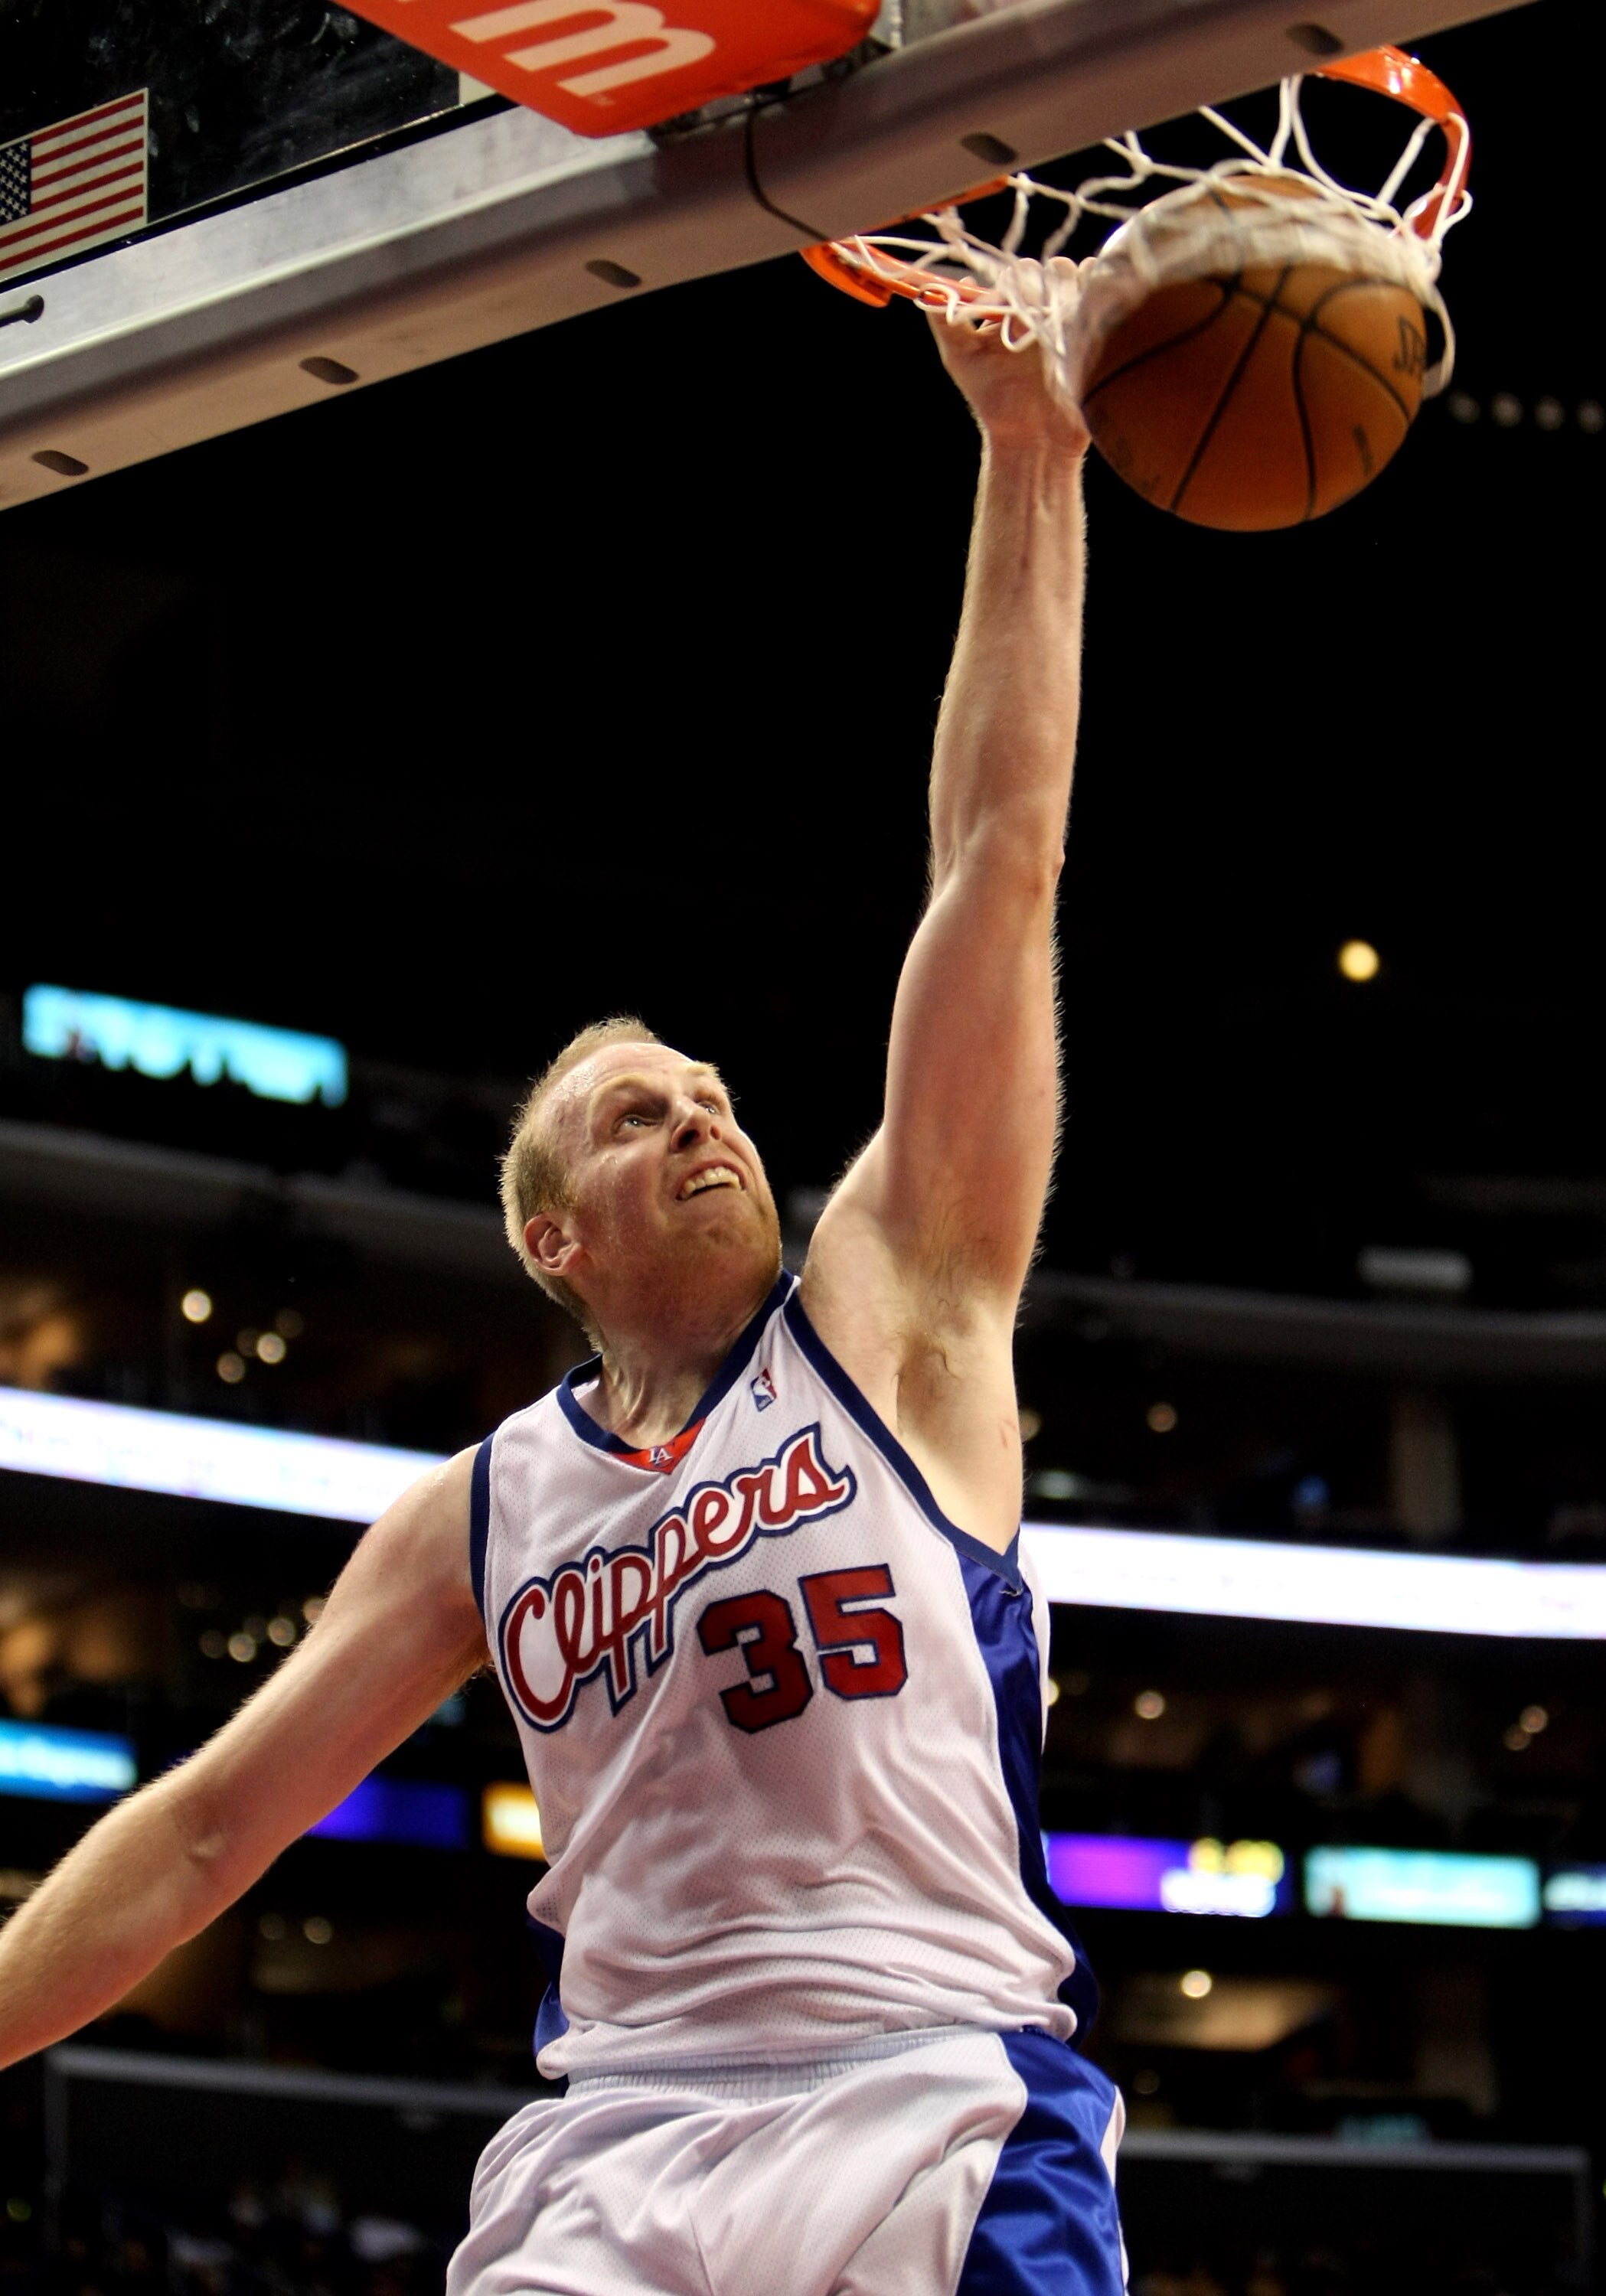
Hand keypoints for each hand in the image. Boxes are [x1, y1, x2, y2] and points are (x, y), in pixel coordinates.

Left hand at [926, 260, 1089, 454]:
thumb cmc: (994, 400)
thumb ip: (946, 321)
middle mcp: (1043, 309)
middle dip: (1038, 286)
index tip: (1003, 304)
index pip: (1015, 274)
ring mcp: (1071, 319)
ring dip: (1064, 286)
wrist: (1031, 438)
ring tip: (1051, 316)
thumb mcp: (960, 358)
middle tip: (1028, 314)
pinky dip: (1092, 292)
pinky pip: (1100, 298)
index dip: (1011, 282)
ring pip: (1075, 277)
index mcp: (1012, 309)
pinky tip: (1078, 311)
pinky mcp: (1094, 333)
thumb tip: (936, 286)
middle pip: (1049, 271)